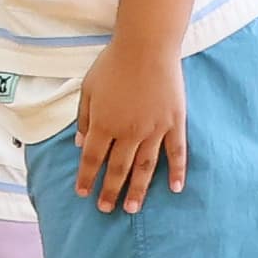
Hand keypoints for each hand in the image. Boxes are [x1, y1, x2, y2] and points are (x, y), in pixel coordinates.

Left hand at [76, 29, 189, 215]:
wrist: (146, 49)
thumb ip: (84, 119)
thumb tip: (80, 144)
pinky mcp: (175, 125)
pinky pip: (177, 154)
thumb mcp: (87, 89)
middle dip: (110, 191)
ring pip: (145, 167)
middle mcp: (129, 132)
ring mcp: (154, 130)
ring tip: (133, 208)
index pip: (92, 158)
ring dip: (138, 190)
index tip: (82, 193)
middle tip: (106, 209)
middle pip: (118, 168)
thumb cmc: (112, 65)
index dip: (86, 177)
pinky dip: (177, 173)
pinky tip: (174, 189)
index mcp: (104, 123)